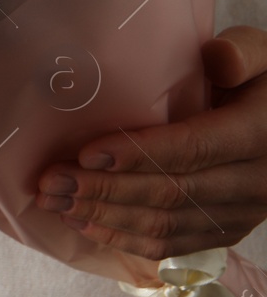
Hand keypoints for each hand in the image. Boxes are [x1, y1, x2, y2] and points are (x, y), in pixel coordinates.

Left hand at [36, 26, 266, 259]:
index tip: (86, 154)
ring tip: (54, 204)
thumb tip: (218, 59)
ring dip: (105, 217)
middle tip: (50, 182)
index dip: (138, 154)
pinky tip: (84, 225)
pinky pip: (174, 244)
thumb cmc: (264, 83)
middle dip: (105, 190)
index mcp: (259, 135)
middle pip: (171, 192)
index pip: (192, 149)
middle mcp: (256, 183)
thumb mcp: (264, 56)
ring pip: (167, 225)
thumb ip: (241, 52)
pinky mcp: (227, 230)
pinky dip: (126, 239)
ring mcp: (243, 214)